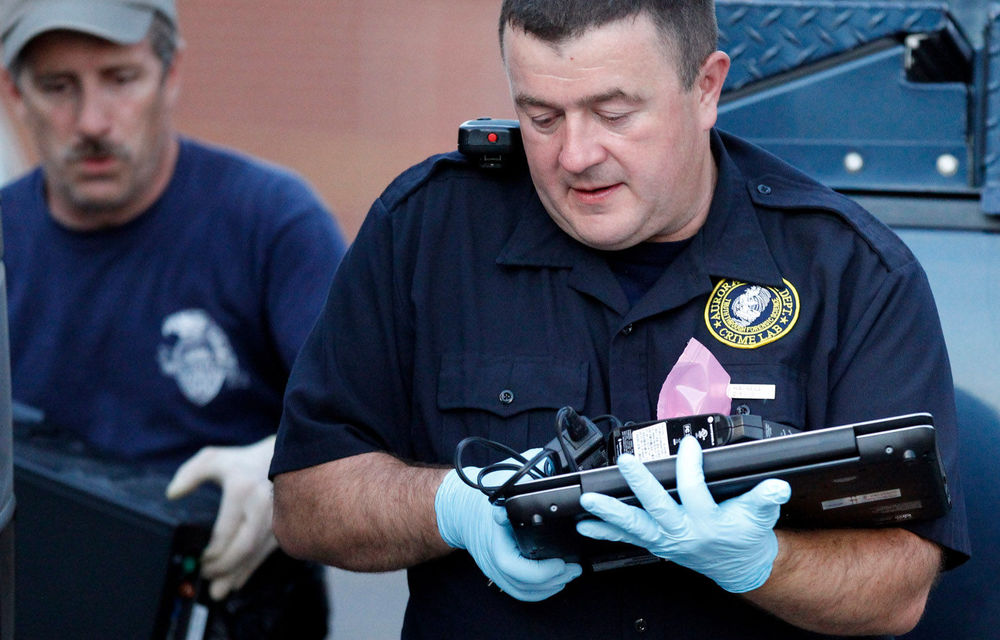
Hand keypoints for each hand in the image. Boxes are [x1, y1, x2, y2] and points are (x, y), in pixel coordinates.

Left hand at [166, 435, 279, 599]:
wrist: (283, 458)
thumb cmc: (244, 462)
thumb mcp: (214, 459)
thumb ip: (189, 474)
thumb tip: (172, 494)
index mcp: (241, 489)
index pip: (223, 533)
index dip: (208, 553)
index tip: (198, 560)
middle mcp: (262, 505)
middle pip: (242, 549)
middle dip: (221, 568)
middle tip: (205, 576)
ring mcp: (277, 517)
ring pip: (256, 555)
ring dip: (236, 575)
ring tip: (218, 590)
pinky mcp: (285, 526)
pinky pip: (267, 554)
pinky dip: (250, 569)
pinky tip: (237, 580)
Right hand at [435, 449, 582, 600]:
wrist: (459, 508)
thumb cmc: (481, 495)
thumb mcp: (504, 480)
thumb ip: (527, 475)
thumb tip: (550, 466)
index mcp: (496, 539)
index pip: (515, 566)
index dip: (542, 570)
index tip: (561, 561)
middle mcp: (494, 557)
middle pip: (523, 583)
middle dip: (553, 579)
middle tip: (574, 567)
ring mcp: (494, 568)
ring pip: (522, 591)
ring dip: (548, 587)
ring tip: (568, 575)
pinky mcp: (498, 572)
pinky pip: (518, 591)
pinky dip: (538, 592)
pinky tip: (554, 583)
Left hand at [577, 435, 789, 592]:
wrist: (739, 564)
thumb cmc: (747, 534)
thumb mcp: (762, 514)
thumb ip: (766, 498)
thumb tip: (778, 485)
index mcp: (709, 522)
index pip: (695, 490)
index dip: (691, 465)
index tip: (689, 443)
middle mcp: (683, 533)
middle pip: (657, 508)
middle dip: (639, 485)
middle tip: (625, 464)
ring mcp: (666, 540)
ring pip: (634, 527)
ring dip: (610, 513)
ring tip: (589, 500)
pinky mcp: (655, 543)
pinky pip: (627, 538)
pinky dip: (605, 532)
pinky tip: (586, 525)